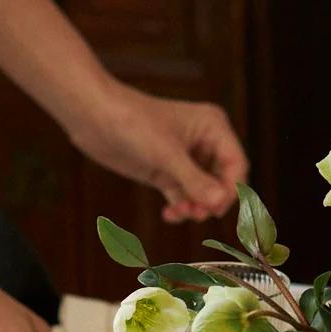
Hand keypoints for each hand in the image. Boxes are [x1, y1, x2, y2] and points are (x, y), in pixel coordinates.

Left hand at [72, 83, 248, 223]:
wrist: (94, 117)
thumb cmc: (132, 123)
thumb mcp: (166, 154)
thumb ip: (194, 180)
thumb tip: (218, 203)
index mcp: (213, 126)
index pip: (236, 164)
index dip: (231, 189)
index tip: (216, 209)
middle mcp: (203, 142)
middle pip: (223, 181)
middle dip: (212, 200)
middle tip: (197, 214)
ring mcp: (184, 158)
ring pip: (203, 192)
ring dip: (195, 206)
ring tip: (180, 212)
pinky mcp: (165, 171)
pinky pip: (183, 196)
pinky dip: (180, 207)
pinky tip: (170, 214)